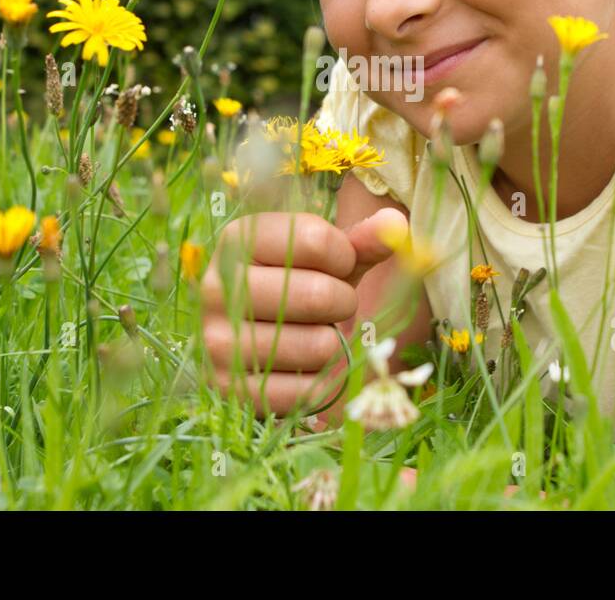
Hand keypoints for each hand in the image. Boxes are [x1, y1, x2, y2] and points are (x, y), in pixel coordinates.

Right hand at [201, 208, 405, 415]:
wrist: (250, 348)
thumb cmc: (295, 291)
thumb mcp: (326, 262)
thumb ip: (360, 243)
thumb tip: (397, 225)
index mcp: (238, 241)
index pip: (315, 238)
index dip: (344, 256)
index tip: (337, 265)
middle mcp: (217, 287)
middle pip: (318, 294)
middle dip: (343, 303)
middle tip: (331, 307)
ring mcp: (217, 342)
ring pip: (317, 346)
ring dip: (333, 345)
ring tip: (314, 335)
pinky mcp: (229, 390)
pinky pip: (305, 390)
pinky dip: (318, 383)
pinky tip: (302, 368)